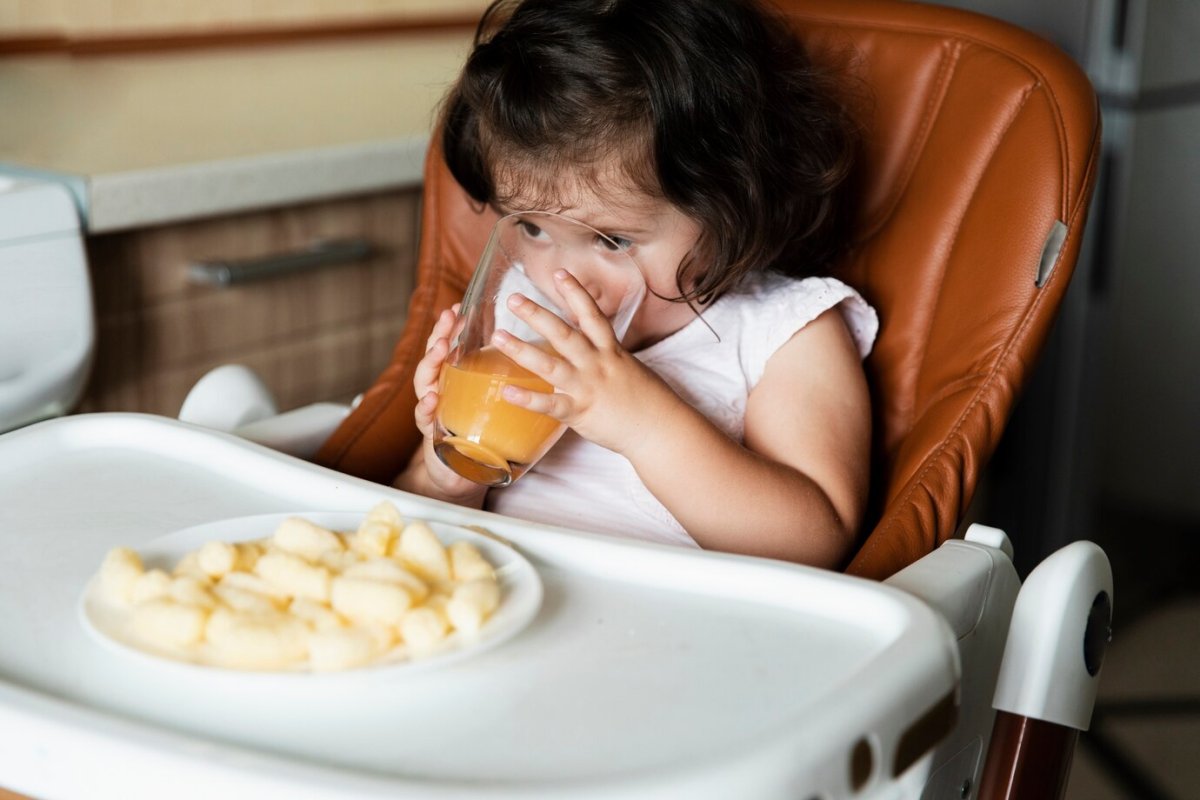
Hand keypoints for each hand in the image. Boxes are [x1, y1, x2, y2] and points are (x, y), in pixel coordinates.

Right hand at [399, 304, 486, 504]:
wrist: (461, 473)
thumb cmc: (477, 432)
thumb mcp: (487, 402)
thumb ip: (499, 381)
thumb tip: (534, 354)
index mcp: (455, 381)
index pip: (452, 347)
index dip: (452, 327)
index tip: (458, 306)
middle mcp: (439, 390)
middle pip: (435, 357)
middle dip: (439, 335)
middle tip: (447, 318)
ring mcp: (432, 410)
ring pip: (425, 381)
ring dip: (431, 362)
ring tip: (440, 348)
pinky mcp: (430, 433)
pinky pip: (424, 418)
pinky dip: (425, 408)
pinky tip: (431, 399)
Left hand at [491, 270, 678, 456]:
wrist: (660, 430)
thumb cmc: (648, 401)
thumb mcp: (631, 368)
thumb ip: (608, 357)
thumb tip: (595, 348)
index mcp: (610, 351)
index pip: (592, 315)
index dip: (576, 293)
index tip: (560, 273)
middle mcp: (596, 364)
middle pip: (564, 334)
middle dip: (537, 314)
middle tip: (512, 298)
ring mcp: (587, 387)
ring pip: (550, 365)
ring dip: (521, 350)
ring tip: (498, 336)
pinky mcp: (580, 412)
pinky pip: (550, 404)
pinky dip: (528, 398)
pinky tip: (506, 391)